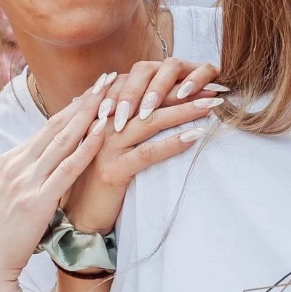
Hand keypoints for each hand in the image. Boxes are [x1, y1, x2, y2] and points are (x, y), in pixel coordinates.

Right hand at [0, 89, 106, 291]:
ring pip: (63, 140)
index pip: (46, 128)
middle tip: (108, 78)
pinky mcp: (36, 201)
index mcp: (10, 161)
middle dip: (85, 100)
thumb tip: (44, 168)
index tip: (93, 89)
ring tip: (111, 94)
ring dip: (89, 115)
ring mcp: (25, 181)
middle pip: (57, 125)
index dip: (73, 107)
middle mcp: (17, 164)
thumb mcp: (7, 198)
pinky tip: (103, 132)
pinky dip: (85, 147)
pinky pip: (66, 169)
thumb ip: (25, 179)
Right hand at [71, 58, 223, 220]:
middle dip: (182, 91)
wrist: (78, 214)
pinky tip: (193, 137)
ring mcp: (105, 146)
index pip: (139, 89)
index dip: (170, 82)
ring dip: (183, 111)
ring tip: (210, 105)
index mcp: (101, 113)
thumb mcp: (108, 144)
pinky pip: (147, 152)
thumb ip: (122, 121)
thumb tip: (149, 104)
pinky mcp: (112, 170)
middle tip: (212, 87)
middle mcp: (101, 124)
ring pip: (149, 121)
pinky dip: (171, 143)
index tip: (199, 77)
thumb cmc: (97, 177)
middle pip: (147, 100)